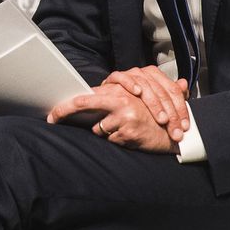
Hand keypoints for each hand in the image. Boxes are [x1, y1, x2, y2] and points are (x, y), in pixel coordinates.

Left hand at [48, 85, 177, 154]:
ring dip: (106, 132)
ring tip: (125, 129)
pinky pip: (111, 139)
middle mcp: (121, 99)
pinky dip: (117, 140)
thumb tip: (88, 96)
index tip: (54, 113)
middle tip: (52, 118)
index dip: (67, 105)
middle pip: (83, 103)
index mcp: (121, 90)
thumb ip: (115, 96)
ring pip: (99, 128)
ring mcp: (124, 115)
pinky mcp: (127, 131)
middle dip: (64, 111)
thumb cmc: (154, 115)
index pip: (87, 94)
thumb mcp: (138, 100)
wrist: (176, 131)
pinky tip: (130, 137)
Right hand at [102, 68, 189, 142]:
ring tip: (161, 119)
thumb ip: (171, 94)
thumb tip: (184, 85)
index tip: (183, 126)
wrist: (108, 101)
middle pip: (162, 91)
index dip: (181, 109)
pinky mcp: (115, 77)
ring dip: (155, 104)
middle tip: (174, 130)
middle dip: (171, 114)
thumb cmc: (132, 101)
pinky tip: (137, 92)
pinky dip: (130, 83)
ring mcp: (130, 74)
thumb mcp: (156, 101)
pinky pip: (122, 77)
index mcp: (157, 76)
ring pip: (146, 86)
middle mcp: (145, 73)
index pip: (173, 90)